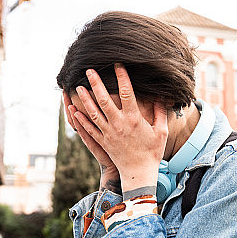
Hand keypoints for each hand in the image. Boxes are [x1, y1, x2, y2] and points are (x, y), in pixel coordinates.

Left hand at [73, 65, 167, 193]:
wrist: (140, 172)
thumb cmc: (152, 152)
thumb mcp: (161, 131)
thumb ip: (160, 112)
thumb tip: (161, 95)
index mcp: (134, 119)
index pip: (127, 93)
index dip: (122, 77)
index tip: (117, 64)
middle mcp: (119, 124)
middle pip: (104, 100)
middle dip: (96, 83)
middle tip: (89, 71)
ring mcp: (109, 133)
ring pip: (93, 113)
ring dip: (85, 99)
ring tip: (79, 87)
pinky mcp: (103, 142)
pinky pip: (89, 129)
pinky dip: (81, 120)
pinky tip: (75, 111)